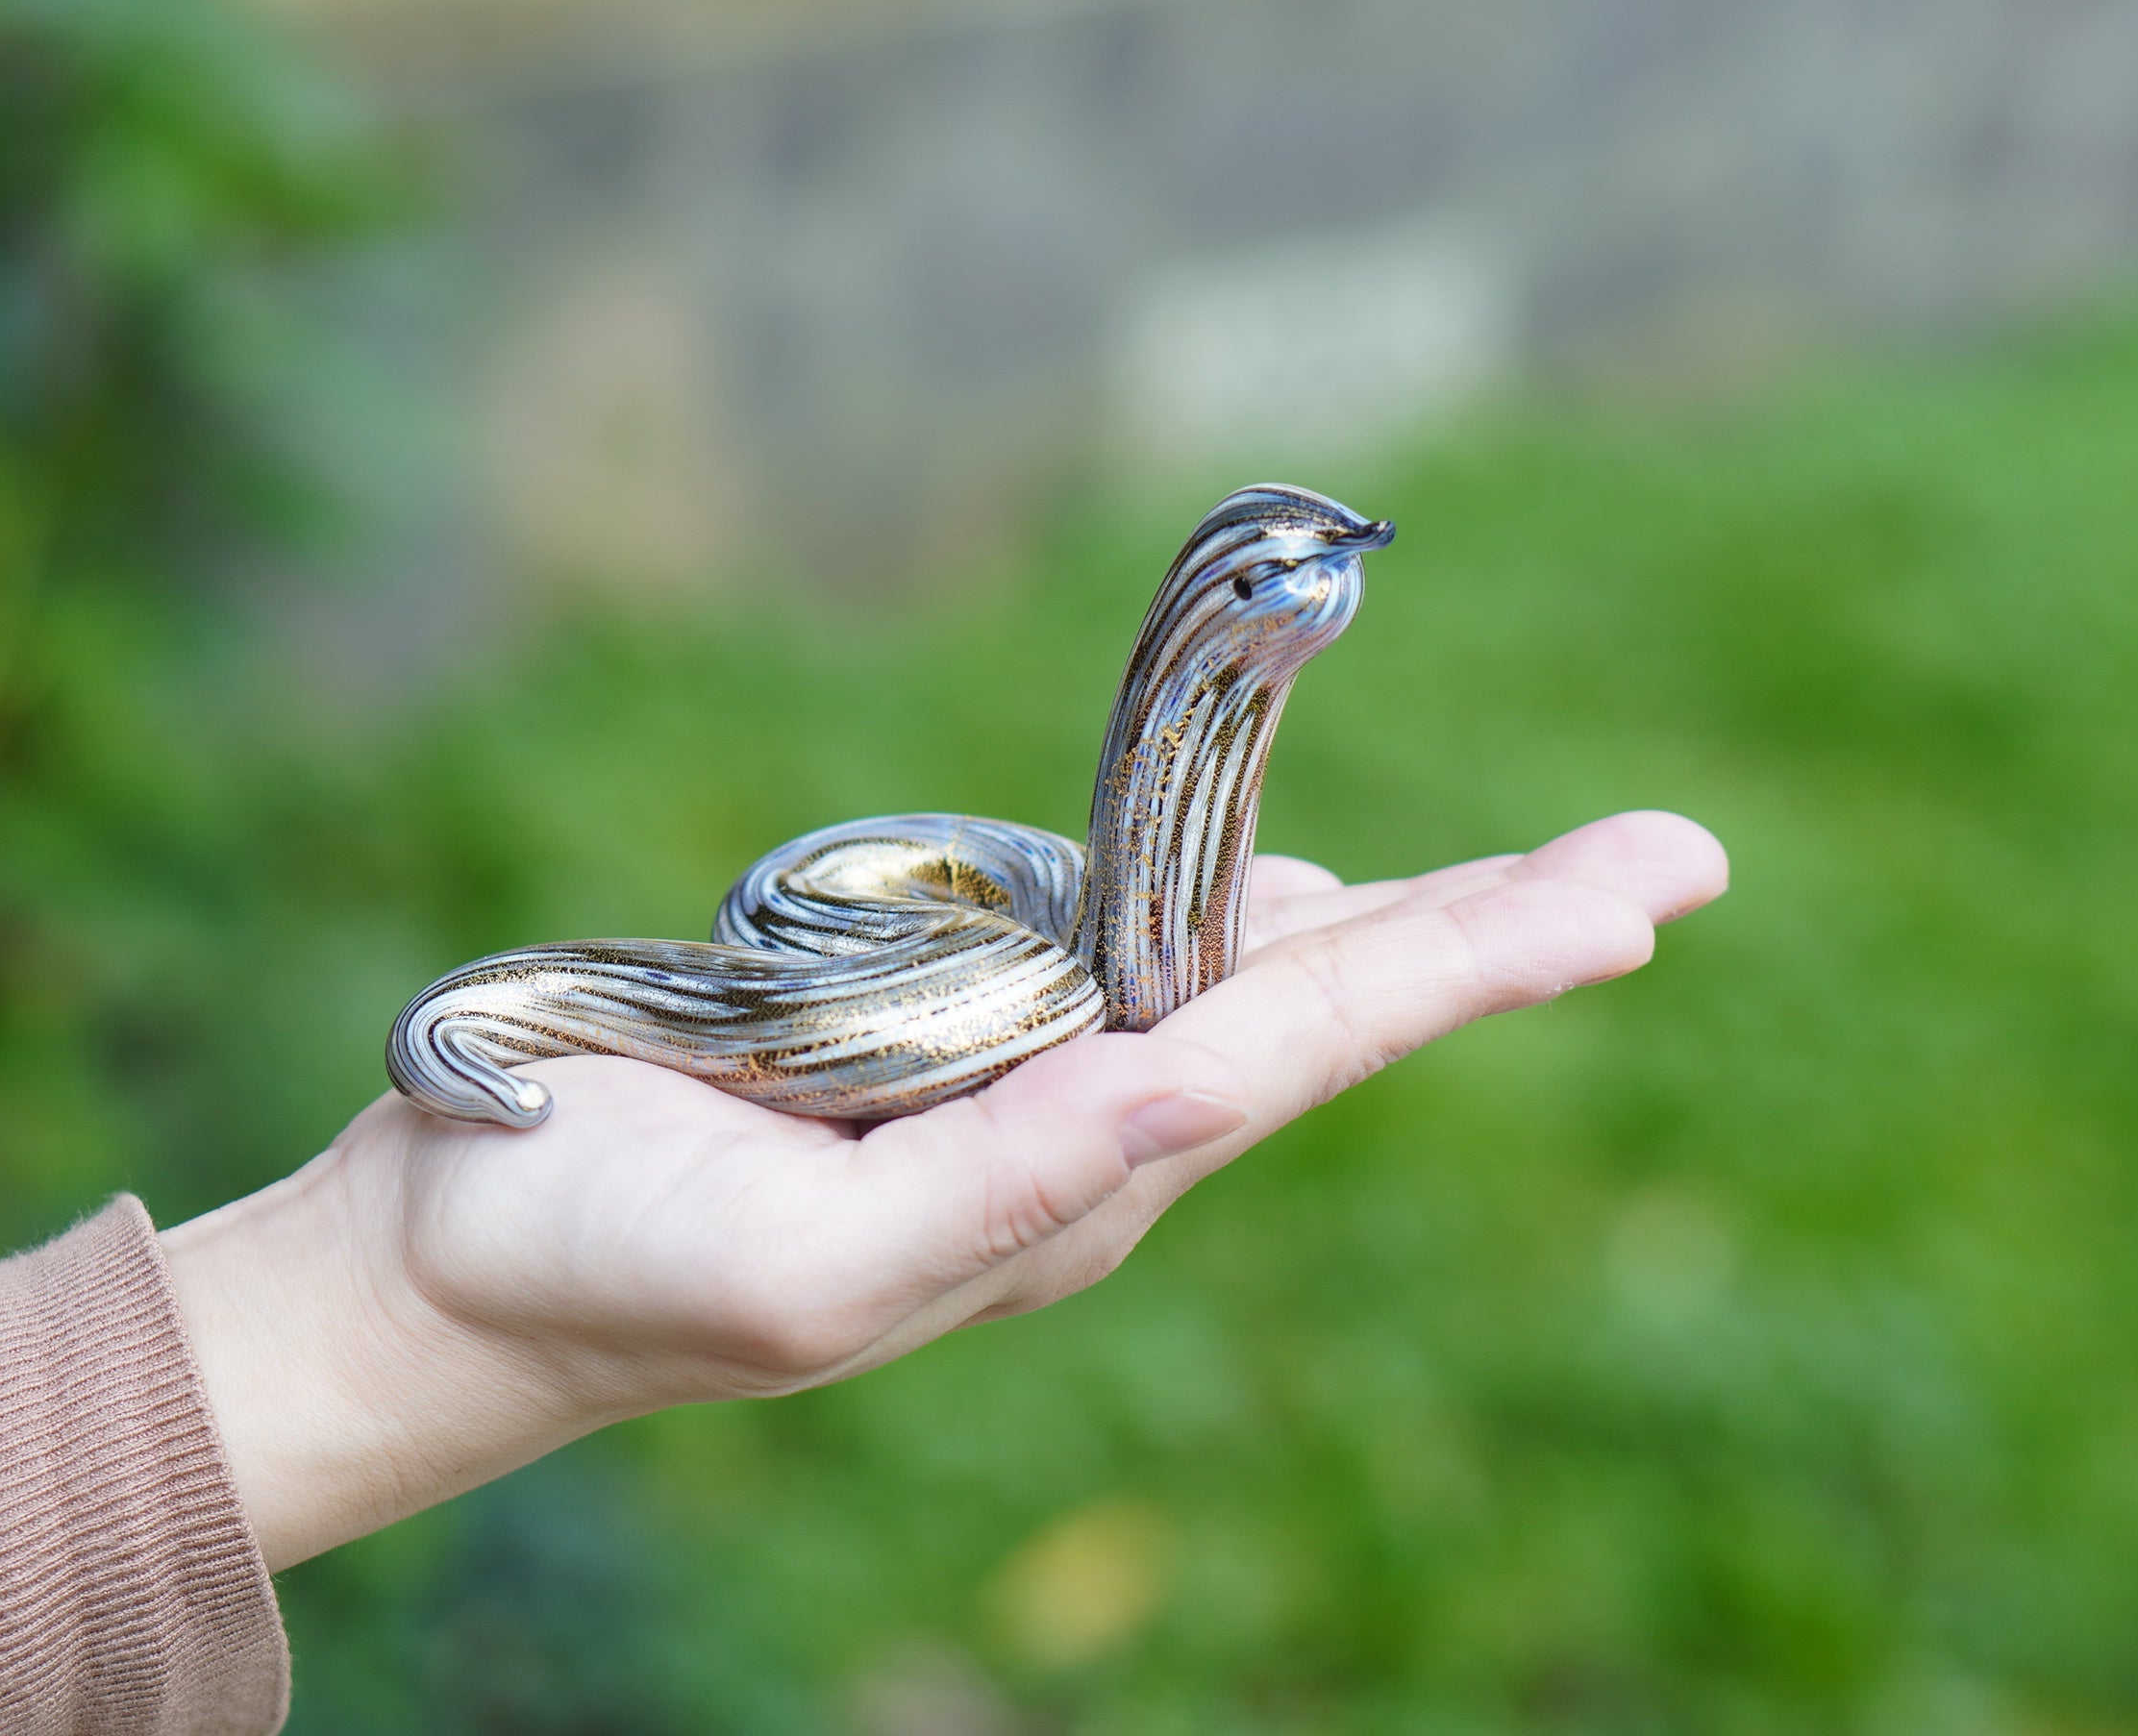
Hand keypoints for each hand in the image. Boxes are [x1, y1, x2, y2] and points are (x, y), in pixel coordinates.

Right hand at [164, 811, 1727, 1567]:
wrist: (465, 1274)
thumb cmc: (615, 1272)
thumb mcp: (812, 1271)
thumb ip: (1006, 1192)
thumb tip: (1192, 1085)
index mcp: (1073, 1185)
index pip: (1304, 1046)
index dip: (1470, 958)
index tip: (1636, 895)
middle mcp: (1079, 1134)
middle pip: (1318, 1004)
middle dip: (1494, 935)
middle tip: (1672, 862)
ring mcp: (1014, 1088)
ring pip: (1234, 972)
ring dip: (1396, 921)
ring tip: (1564, 890)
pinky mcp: (930, 1042)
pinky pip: (1114, 952)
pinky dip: (1227, 902)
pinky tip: (1302, 899)